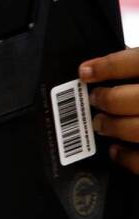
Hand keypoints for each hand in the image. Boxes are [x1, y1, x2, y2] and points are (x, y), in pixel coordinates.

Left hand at [80, 49, 138, 172]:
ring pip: (136, 129)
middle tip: (96, 100)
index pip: (138, 61)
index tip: (86, 72)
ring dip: (112, 126)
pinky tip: (116, 151)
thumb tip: (108, 70)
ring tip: (101, 124)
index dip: (108, 66)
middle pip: (131, 99)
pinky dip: (126, 157)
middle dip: (107, 99)